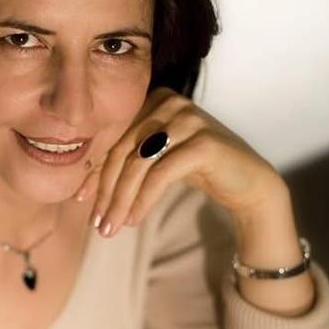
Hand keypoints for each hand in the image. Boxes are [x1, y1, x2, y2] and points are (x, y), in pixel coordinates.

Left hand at [74, 86, 287, 236]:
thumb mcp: (156, 162)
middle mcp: (169, 103)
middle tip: (97, 224)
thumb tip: (83, 188)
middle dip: (106, 192)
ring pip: (137, 164)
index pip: (115, 140)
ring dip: (121, 201)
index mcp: (154, 101)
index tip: (80, 201)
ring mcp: (188, 119)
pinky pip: (160, 174)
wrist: (247, 182)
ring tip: (112, 227)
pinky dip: (143, 200)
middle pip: (122, 152)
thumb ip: (126, 164)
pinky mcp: (202, 142)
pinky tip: (134, 220)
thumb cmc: (198, 171)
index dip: (95, 173)